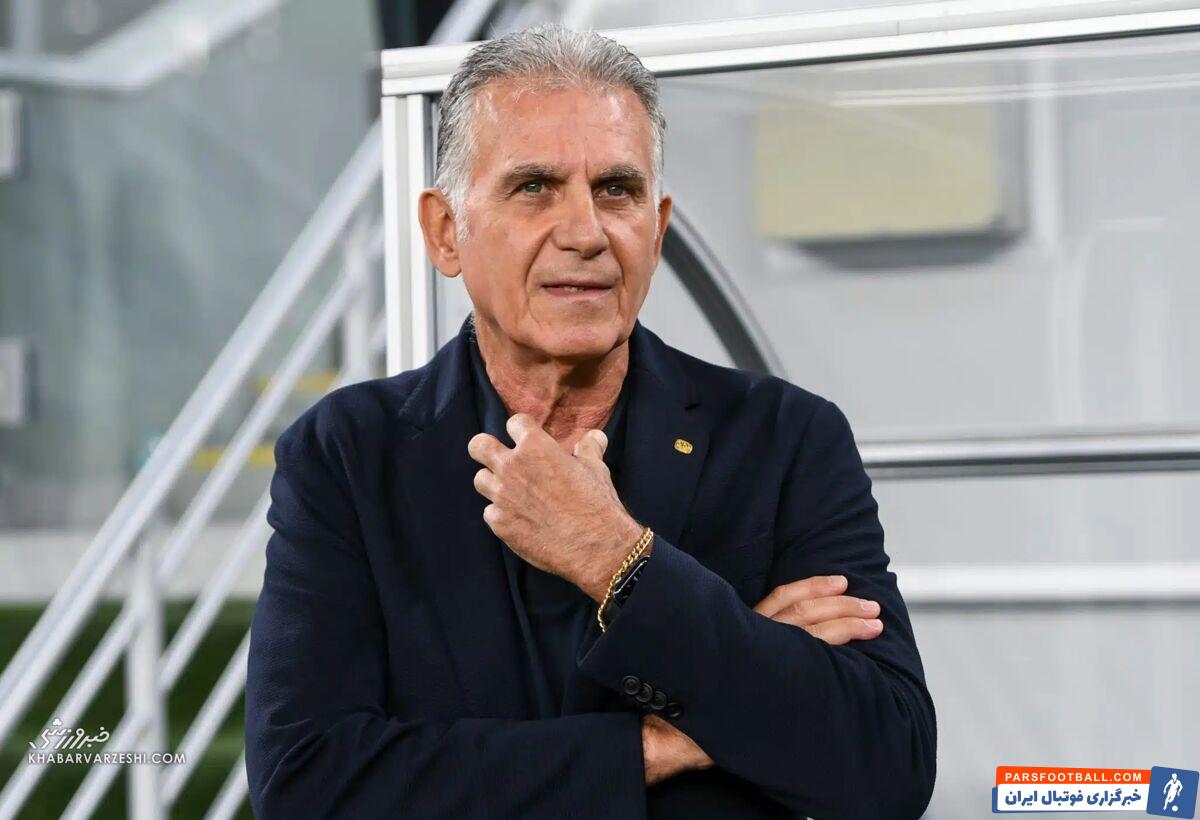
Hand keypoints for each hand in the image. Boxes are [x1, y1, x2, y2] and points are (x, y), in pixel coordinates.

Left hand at [468, 416, 641, 600]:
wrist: (594, 546)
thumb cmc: (595, 503)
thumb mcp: (596, 469)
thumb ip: (589, 449)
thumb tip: (594, 436)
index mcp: (535, 447)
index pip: (514, 423)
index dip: (522, 430)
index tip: (528, 438)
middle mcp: (511, 467)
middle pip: (478, 445)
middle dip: (485, 449)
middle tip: (498, 457)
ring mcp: (502, 496)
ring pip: (480, 479)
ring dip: (494, 483)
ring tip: (512, 492)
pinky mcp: (499, 523)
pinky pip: (490, 512)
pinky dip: (502, 514)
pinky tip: (520, 519)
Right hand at [640, 575, 884, 785]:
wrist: (677, 730)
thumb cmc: (701, 698)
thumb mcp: (728, 657)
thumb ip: (753, 645)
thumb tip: (782, 640)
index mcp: (746, 627)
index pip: (784, 596)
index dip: (814, 586)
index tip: (841, 582)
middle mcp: (755, 637)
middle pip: (806, 610)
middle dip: (843, 605)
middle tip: (872, 607)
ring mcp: (763, 658)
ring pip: (813, 632)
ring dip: (848, 625)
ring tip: (874, 625)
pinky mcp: (770, 683)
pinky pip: (809, 663)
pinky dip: (835, 655)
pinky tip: (857, 658)